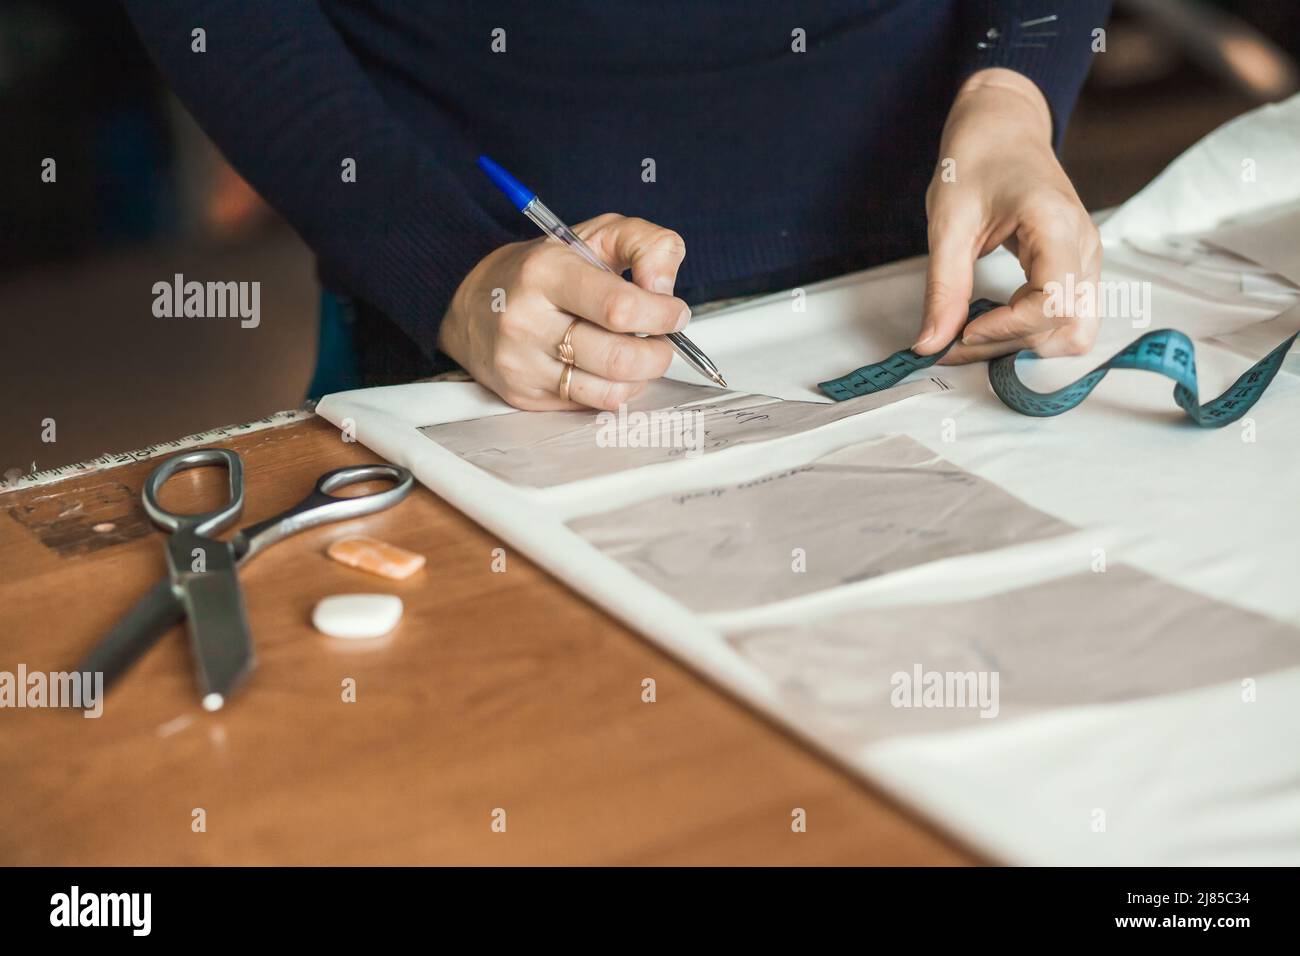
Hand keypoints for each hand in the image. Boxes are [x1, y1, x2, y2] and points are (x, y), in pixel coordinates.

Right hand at [438, 213, 689, 409]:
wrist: (475, 303)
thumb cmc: (546, 269)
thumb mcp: (598, 234)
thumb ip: (648, 245)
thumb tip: (665, 289)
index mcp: (546, 272)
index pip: (619, 308)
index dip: (661, 315)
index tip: (674, 312)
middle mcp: (527, 321)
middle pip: (619, 358)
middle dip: (658, 353)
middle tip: (663, 340)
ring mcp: (522, 364)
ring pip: (610, 390)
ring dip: (641, 375)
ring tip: (640, 353)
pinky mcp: (524, 395)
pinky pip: (592, 404)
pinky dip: (615, 388)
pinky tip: (610, 368)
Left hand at [916, 68, 1101, 363]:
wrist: (1002, 127)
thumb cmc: (977, 160)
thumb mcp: (948, 223)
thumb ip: (943, 288)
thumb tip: (930, 344)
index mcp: (1057, 226)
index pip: (1053, 304)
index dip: (1007, 330)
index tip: (963, 331)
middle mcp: (1083, 247)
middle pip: (1070, 329)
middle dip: (1013, 345)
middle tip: (958, 339)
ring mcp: (1085, 259)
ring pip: (1075, 331)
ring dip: (1024, 344)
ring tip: (974, 331)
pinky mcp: (1075, 268)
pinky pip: (1066, 317)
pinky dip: (1029, 330)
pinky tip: (990, 319)